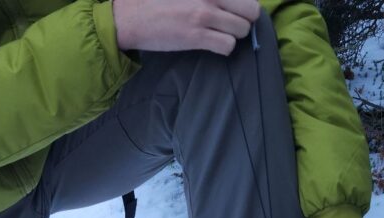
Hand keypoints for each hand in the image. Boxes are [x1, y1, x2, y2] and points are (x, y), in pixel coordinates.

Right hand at [112, 0, 260, 55]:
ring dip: (234, 35)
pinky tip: (212, 44)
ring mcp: (204, 15)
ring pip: (242, 30)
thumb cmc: (156, 0)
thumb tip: (221, 2)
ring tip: (220, 34)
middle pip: (251, 10)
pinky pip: (227, 46)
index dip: (242, 4)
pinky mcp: (197, 36)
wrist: (132, 16)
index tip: (232, 10)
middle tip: (232, 23)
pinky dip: (224, 48)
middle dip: (245, 19)